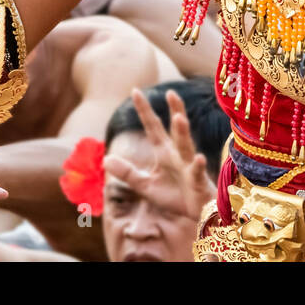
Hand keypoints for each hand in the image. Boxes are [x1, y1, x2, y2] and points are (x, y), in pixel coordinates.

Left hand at [102, 88, 215, 221]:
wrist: (195, 214)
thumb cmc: (173, 196)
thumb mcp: (145, 185)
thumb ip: (127, 172)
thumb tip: (105, 159)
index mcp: (164, 152)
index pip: (153, 127)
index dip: (145, 110)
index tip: (135, 90)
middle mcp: (178, 154)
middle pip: (174, 129)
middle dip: (175, 110)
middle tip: (170, 92)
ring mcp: (189, 166)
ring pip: (186, 146)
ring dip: (183, 133)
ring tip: (179, 117)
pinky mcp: (198, 182)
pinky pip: (198, 172)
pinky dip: (198, 166)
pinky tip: (199, 158)